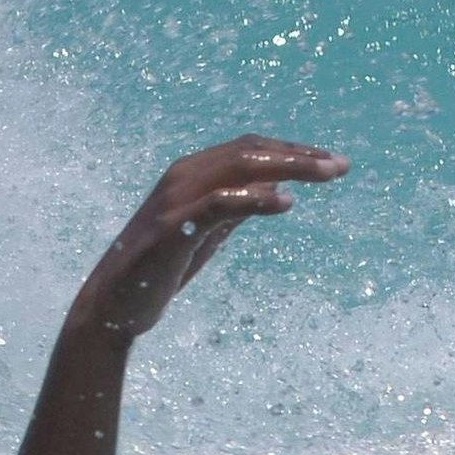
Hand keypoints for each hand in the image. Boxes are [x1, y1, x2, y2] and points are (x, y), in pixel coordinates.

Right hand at [76, 136, 350, 337]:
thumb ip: (237, 208)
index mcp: (193, 174)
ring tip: (325, 174)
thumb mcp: (209, 232)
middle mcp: (184, 176)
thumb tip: (277, 190)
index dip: (293, 151)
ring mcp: (177, 199)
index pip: (251, 150)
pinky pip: (219, 203)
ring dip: (288, 166)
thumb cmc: (161, 267)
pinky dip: (254, 198)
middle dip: (300, 155)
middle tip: (340, 166)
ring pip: (239, 167)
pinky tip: (285, 202)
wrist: (114, 305)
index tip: (330, 162)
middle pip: (251, 151)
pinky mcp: (174, 228)